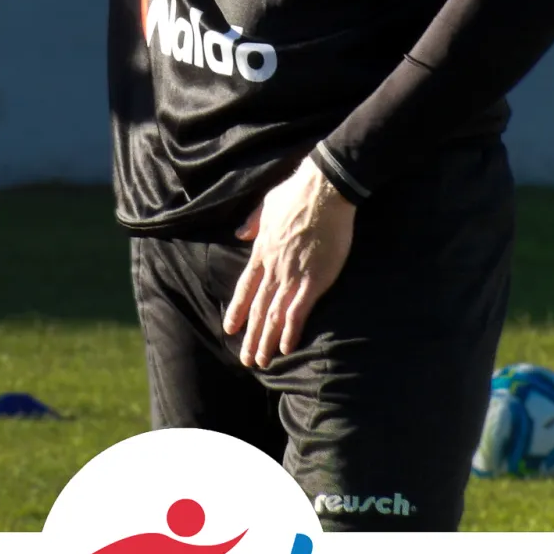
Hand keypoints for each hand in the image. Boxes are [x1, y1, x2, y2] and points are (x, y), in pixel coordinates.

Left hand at [223, 158, 356, 368]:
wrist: (323, 191)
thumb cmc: (297, 193)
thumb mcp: (266, 204)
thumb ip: (252, 222)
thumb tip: (240, 233)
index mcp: (261, 251)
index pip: (244, 288)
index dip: (236, 310)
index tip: (230, 329)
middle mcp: (273, 268)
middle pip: (257, 309)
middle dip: (250, 337)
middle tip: (245, 359)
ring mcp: (292, 276)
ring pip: (273, 316)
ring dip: (265, 342)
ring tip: (261, 362)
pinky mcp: (314, 281)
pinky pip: (298, 313)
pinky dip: (290, 332)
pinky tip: (285, 349)